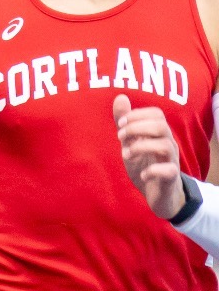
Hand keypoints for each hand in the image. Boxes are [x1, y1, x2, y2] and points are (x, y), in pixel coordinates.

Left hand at [115, 93, 186, 217]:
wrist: (158, 193)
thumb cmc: (145, 164)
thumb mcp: (131, 142)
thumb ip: (126, 123)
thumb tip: (120, 97)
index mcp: (159, 134)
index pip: (156, 113)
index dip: (137, 115)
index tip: (120, 124)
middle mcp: (168, 144)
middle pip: (161, 126)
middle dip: (137, 128)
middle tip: (120, 137)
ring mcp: (171, 160)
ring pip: (165, 145)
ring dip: (141, 147)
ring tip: (126, 154)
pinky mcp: (170, 177)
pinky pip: (168, 170)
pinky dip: (152, 170)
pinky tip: (142, 174)